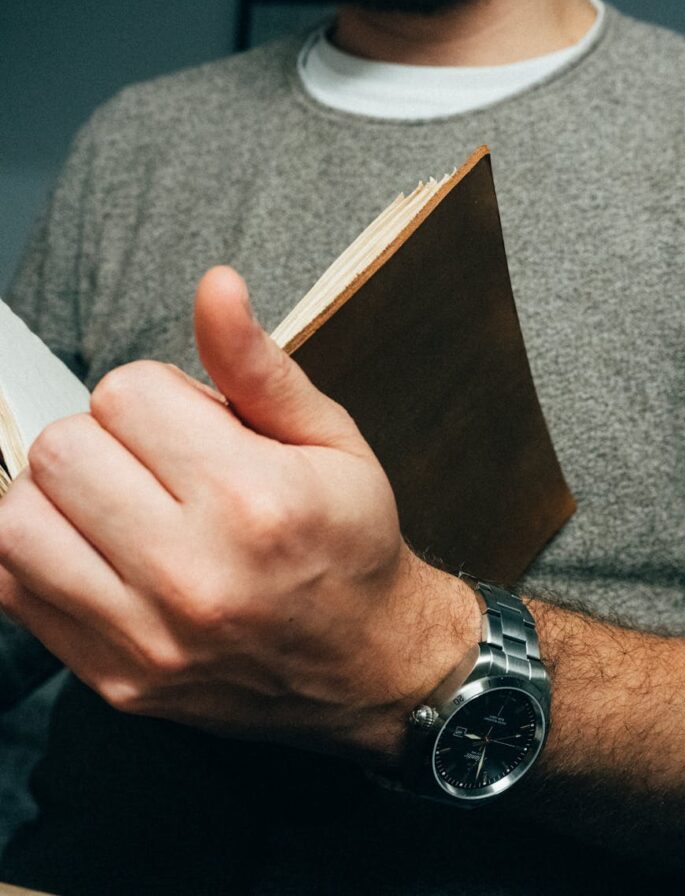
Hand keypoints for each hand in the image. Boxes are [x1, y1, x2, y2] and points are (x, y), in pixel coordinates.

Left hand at [0, 267, 478, 761]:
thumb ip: (258, 364)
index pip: (125, 392)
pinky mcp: (115, 678)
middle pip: (62, 449)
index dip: (155, 395)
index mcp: (252, 499)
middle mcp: (193, 573)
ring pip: (18, 519)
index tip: (189, 425)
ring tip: (117, 504)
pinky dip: (39, 552)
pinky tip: (94, 548)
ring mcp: (146, 636)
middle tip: (154, 464)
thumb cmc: (352, 544)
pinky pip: (13, 591)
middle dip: (103, 438)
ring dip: (59, 496)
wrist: (368, 667)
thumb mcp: (329, 440)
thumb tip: (214, 286)